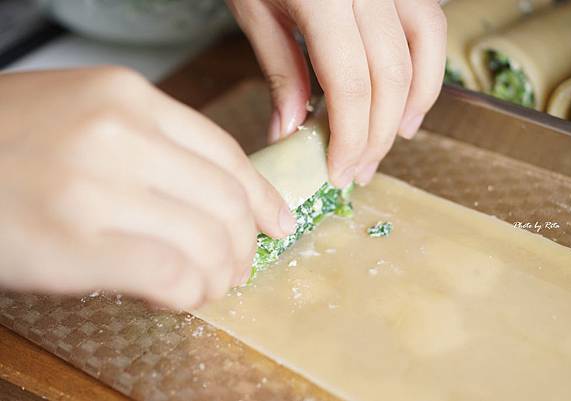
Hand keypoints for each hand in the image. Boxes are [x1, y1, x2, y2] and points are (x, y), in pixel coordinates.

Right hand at [0, 68, 295, 308]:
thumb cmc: (9, 148)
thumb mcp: (85, 119)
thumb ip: (154, 150)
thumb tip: (220, 199)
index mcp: (128, 98)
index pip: (227, 154)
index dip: (261, 197)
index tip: (274, 222)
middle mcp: (120, 134)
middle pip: (227, 202)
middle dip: (244, 245)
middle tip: (235, 266)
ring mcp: (98, 187)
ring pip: (210, 243)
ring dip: (221, 276)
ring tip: (205, 285)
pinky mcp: (77, 244)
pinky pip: (174, 275)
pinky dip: (190, 294)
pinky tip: (175, 297)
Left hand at [227, 0, 446, 185]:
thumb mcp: (253, 10)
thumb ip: (280, 72)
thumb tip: (290, 132)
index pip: (351, 85)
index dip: (350, 138)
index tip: (340, 172)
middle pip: (390, 78)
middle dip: (376, 136)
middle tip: (358, 170)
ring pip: (422, 52)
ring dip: (412, 107)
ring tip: (392, 142)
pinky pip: (428, 27)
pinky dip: (425, 71)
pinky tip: (409, 102)